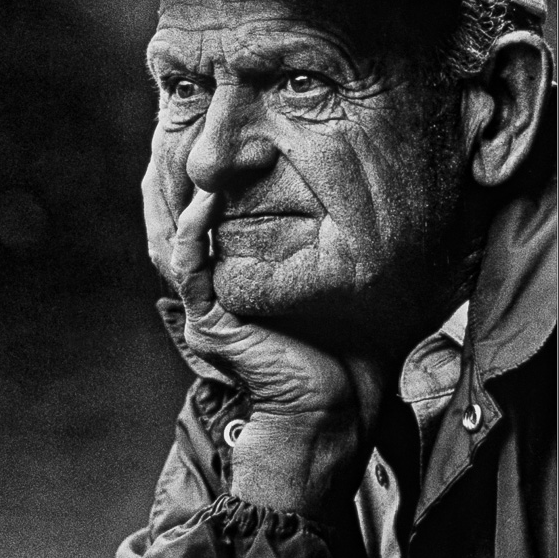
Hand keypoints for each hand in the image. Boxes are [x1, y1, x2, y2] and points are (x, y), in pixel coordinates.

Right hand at [143, 160, 389, 516]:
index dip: (222, 189)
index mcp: (239, 286)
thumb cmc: (344, 359)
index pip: (221, 226)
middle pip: (192, 226)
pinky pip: (191, 264)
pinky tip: (207, 202)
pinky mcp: (209, 319)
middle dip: (197, 183)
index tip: (244, 152)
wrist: (333, 413)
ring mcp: (208, 307)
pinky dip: (195, 230)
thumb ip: (335, 256)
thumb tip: (375, 209)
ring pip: (184, 238)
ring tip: (208, 163)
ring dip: (192, 198)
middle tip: (216, 144)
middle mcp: (216, 294)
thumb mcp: (339, 290)